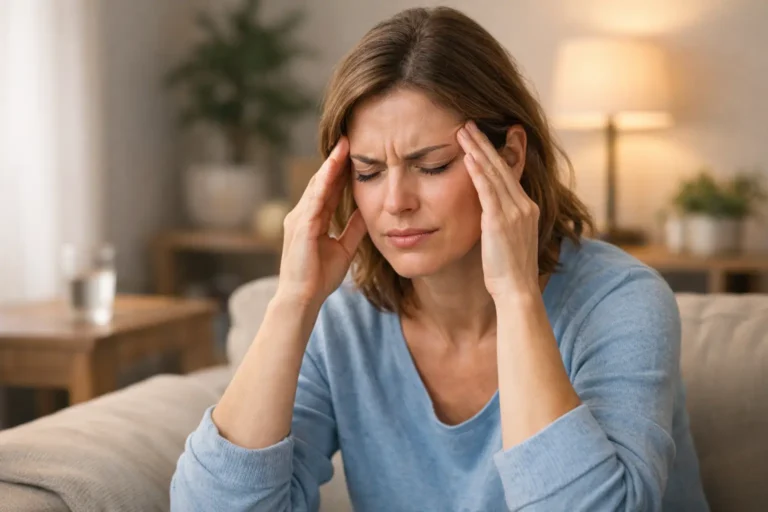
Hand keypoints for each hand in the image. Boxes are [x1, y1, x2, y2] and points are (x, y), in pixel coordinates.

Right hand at [276, 137, 367, 308]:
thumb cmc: (319, 277)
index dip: (340, 171)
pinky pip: (314, 199)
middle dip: (335, 160)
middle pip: (321, 181)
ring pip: (317, 185)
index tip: (354, 153)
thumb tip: (367, 212)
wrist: (303, 298)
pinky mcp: (301, 226)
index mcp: (313, 219)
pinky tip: (333, 168)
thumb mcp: (344, 248)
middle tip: (349, 138)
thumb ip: (353, 229)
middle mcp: (302, 214)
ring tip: (343, 145)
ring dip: (330, 165)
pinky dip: (324, 182)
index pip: (329, 189)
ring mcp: (299, 219)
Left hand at [457, 121, 539, 299]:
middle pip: (502, 166)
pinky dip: (477, 172)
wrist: (517, 291)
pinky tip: (467, 157)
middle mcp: (524, 205)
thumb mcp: (509, 241)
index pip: (508, 173)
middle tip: (468, 123)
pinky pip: (487, 191)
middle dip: (484, 143)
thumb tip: (489, 215)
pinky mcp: (500, 221)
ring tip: (462, 131)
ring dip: (477, 150)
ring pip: (494, 173)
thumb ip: (501, 222)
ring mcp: (514, 212)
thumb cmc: (508, 272)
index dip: (493, 154)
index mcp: (527, 209)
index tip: (479, 138)